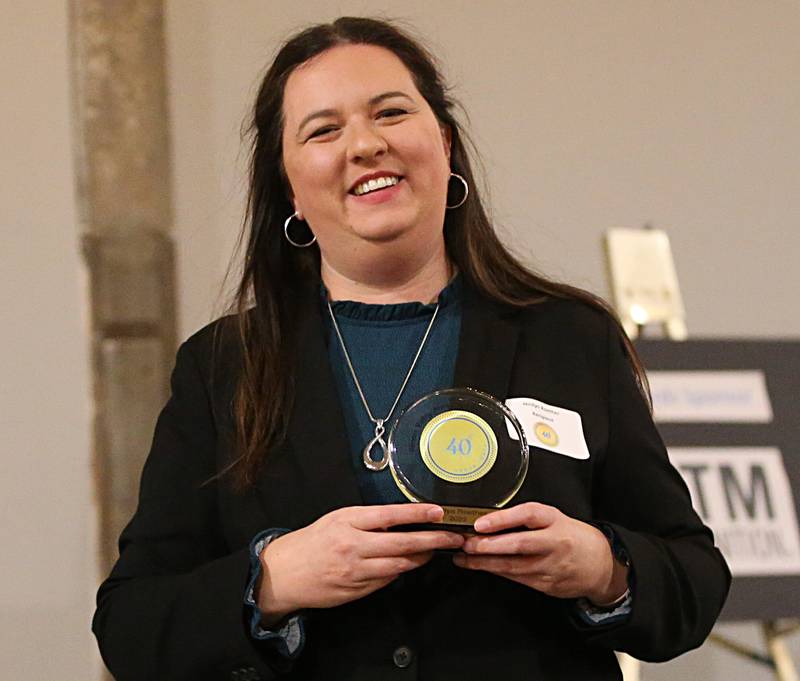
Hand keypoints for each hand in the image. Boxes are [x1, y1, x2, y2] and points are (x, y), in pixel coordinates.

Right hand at [257, 504, 463, 622]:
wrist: (284, 574)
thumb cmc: (312, 542)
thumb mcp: (337, 519)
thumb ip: (367, 520)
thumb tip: (401, 521)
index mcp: (348, 522)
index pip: (390, 515)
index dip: (417, 513)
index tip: (437, 511)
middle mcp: (354, 546)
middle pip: (403, 543)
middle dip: (433, 540)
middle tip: (453, 537)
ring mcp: (356, 571)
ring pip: (400, 565)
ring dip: (421, 557)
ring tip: (434, 550)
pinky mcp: (357, 589)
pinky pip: (386, 580)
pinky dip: (399, 570)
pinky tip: (407, 563)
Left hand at [454, 502, 627, 603]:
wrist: (600, 564)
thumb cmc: (571, 536)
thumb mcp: (553, 518)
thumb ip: (526, 519)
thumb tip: (489, 519)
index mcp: (554, 520)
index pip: (527, 515)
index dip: (502, 519)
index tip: (480, 523)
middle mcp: (553, 543)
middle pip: (518, 544)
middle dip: (488, 546)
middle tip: (465, 544)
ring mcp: (550, 566)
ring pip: (512, 566)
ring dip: (484, 562)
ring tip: (463, 557)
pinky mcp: (545, 584)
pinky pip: (516, 578)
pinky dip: (496, 572)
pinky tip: (481, 567)